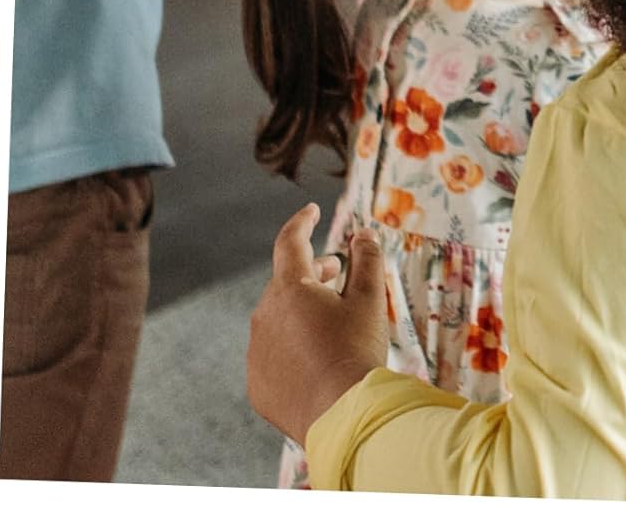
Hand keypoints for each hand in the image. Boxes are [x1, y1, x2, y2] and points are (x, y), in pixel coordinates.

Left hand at [246, 205, 388, 445]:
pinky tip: (317, 357)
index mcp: (291, 288)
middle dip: (310, 273)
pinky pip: (273, 353)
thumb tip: (362, 234)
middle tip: (335, 273)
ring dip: (300, 310)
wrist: (341, 415)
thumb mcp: (369, 299)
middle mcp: (264, 315)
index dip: (302, 222)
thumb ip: (366, 259)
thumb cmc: (356, 350)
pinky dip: (292, 346)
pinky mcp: (257, 383)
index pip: (291, 241)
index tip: (311, 210)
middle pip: (286, 282)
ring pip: (277, 318)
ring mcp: (256, 351)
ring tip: (329, 319)